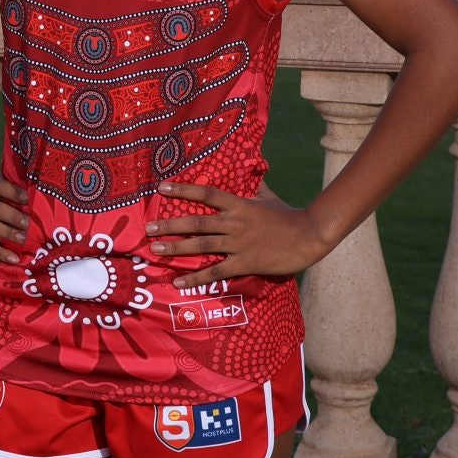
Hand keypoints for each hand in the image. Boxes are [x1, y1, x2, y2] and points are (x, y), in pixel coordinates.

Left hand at [147, 182, 330, 286]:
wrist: (308, 236)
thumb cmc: (288, 216)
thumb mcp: (269, 198)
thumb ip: (255, 188)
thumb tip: (253, 175)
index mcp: (239, 204)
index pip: (206, 193)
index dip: (183, 189)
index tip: (162, 188)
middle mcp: (234, 223)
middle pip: (197, 222)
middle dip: (171, 225)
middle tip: (149, 228)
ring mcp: (238, 243)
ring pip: (201, 245)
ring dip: (176, 248)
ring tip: (155, 250)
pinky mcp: (244, 263)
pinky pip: (215, 271)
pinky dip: (196, 278)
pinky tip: (179, 282)